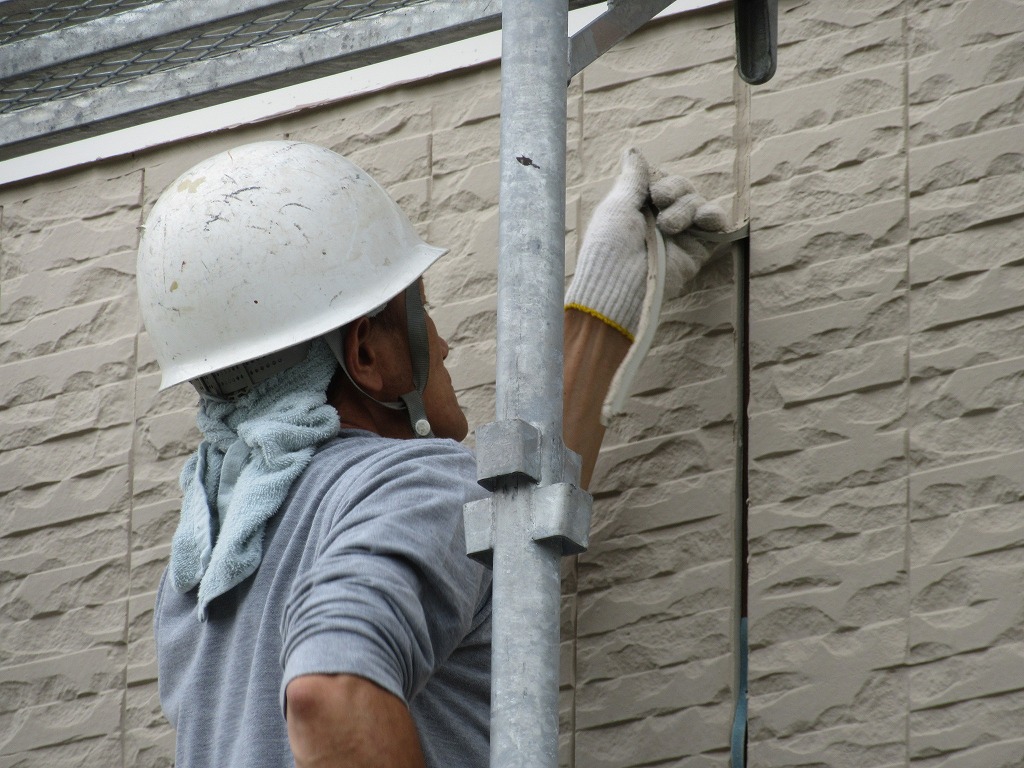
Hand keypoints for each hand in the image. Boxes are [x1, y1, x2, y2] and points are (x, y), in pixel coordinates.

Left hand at [565, 148, 730, 340]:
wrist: (621, 285)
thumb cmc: (610, 246)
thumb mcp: (618, 205)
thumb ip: (633, 179)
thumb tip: (633, 151)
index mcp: (639, 208)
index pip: (661, 181)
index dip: (660, 180)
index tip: (651, 190)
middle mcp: (661, 220)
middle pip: (683, 188)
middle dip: (674, 189)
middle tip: (661, 201)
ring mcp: (680, 236)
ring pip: (698, 202)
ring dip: (687, 207)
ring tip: (670, 226)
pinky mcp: (697, 251)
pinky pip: (716, 225)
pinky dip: (714, 216)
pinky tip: (704, 218)